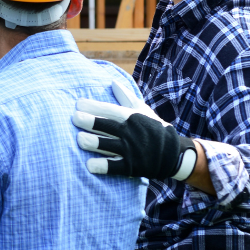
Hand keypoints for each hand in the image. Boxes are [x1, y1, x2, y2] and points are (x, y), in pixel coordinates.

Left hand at [72, 81, 197, 180]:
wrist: (174, 153)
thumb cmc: (153, 128)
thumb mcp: (142, 110)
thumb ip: (125, 97)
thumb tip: (112, 81)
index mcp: (131, 117)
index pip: (110, 110)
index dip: (94, 107)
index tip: (78, 104)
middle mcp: (130, 133)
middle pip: (107, 126)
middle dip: (91, 122)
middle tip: (75, 118)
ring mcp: (130, 150)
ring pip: (108, 146)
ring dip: (94, 142)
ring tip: (79, 139)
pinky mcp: (131, 167)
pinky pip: (115, 167)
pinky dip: (103, 166)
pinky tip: (89, 165)